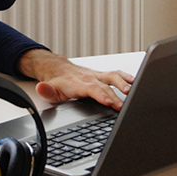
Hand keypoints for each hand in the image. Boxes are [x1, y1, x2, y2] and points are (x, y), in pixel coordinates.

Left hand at [18, 49, 133, 109]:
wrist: (58, 69)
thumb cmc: (57, 82)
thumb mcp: (49, 89)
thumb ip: (46, 91)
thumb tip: (41, 87)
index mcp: (78, 83)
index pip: (91, 89)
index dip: (100, 95)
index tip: (109, 102)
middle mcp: (89, 78)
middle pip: (104, 87)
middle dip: (115, 96)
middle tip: (123, 106)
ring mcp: (97, 75)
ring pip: (112, 77)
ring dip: (122, 84)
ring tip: (132, 91)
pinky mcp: (102, 75)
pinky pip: (116, 74)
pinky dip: (126, 77)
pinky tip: (135, 82)